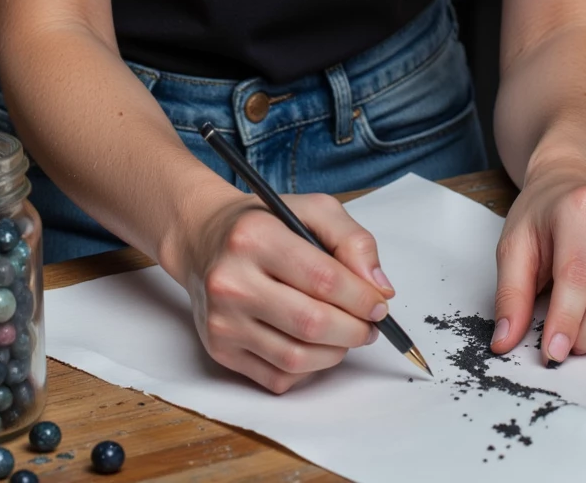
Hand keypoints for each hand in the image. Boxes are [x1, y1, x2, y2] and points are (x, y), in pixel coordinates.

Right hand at [179, 184, 395, 393]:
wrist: (205, 240)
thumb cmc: (264, 224)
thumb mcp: (312, 209)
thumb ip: (353, 240)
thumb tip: (379, 288)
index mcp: (254, 236)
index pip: (324, 279)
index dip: (362, 298)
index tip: (379, 304)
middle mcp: (231, 280)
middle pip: (312, 323)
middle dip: (354, 329)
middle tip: (369, 324)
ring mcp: (222, 320)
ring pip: (297, 358)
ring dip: (335, 352)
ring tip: (346, 334)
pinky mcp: (220, 350)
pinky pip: (278, 376)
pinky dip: (308, 368)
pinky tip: (314, 346)